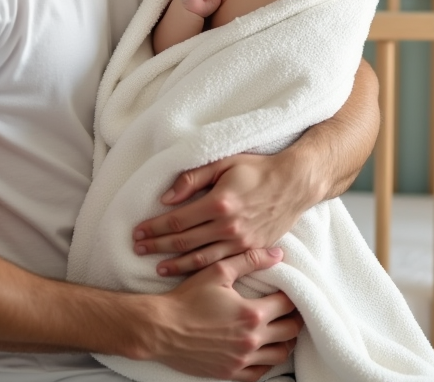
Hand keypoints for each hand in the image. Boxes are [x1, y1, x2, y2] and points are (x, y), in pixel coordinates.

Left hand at [133, 153, 319, 276]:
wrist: (295, 183)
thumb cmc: (259, 169)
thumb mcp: (225, 163)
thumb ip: (194, 178)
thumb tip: (166, 197)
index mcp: (218, 203)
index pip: (177, 220)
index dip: (154, 228)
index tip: (138, 232)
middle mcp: (228, 226)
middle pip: (183, 241)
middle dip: (157, 246)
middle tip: (138, 249)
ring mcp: (241, 242)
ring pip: (200, 258)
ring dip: (176, 263)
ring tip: (157, 267)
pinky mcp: (252, 250)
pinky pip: (221, 264)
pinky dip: (201, 269)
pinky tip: (189, 271)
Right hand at [152, 248, 301, 380]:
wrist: (160, 328)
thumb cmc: (187, 298)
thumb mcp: (218, 271)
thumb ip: (250, 260)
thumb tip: (277, 254)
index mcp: (252, 314)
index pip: (288, 305)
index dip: (292, 296)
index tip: (288, 291)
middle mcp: (251, 340)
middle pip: (290, 331)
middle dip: (294, 318)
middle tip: (290, 310)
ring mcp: (241, 360)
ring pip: (280, 354)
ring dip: (285, 342)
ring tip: (281, 330)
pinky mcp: (230, 373)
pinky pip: (260, 373)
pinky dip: (267, 362)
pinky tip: (263, 351)